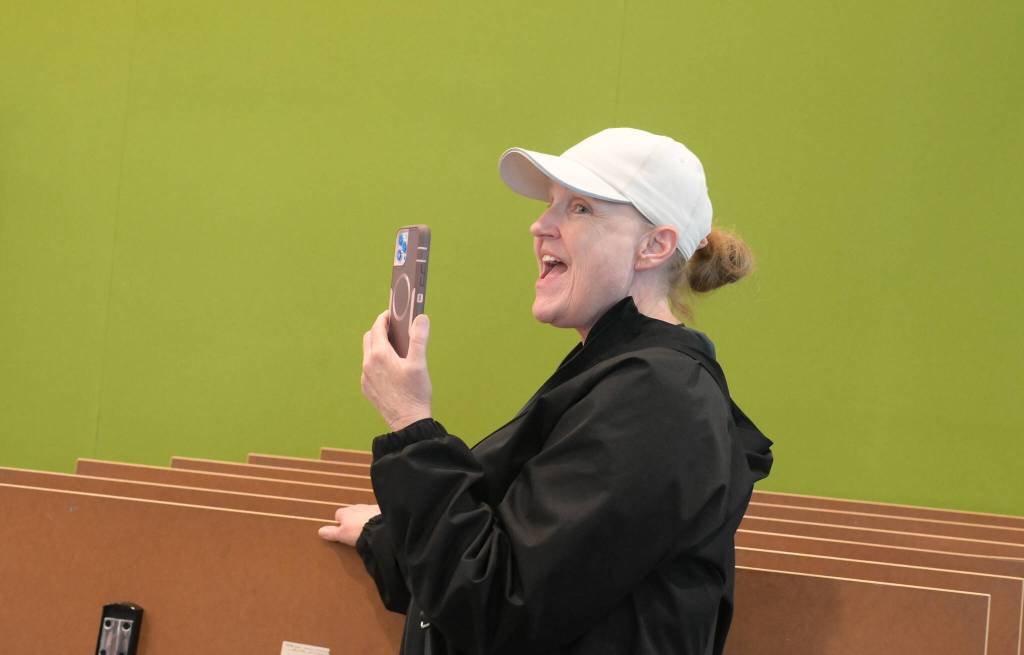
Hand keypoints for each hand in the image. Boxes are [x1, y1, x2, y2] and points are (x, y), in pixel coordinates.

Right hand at [318, 504, 381, 545]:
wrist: (381, 529)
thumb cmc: (360, 531)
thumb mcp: (342, 535)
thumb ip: (331, 532)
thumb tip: (321, 531)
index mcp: (345, 512)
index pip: (338, 514)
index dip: (340, 524)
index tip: (343, 532)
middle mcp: (357, 507)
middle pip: (352, 512)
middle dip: (353, 520)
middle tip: (356, 533)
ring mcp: (370, 507)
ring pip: (364, 512)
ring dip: (365, 518)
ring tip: (368, 531)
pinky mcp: (382, 510)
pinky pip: (377, 513)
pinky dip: (376, 518)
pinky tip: (378, 527)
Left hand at [361, 310, 431, 431]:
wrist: (407, 422)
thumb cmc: (414, 393)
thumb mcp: (419, 363)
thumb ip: (419, 338)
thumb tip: (421, 318)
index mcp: (379, 355)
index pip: (378, 327)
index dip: (385, 317)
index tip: (393, 313)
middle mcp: (368, 364)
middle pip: (370, 338)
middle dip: (380, 330)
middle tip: (395, 329)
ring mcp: (366, 378)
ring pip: (368, 354)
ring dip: (378, 347)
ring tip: (395, 349)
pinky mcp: (367, 389)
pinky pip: (369, 369)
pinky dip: (377, 362)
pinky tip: (392, 368)